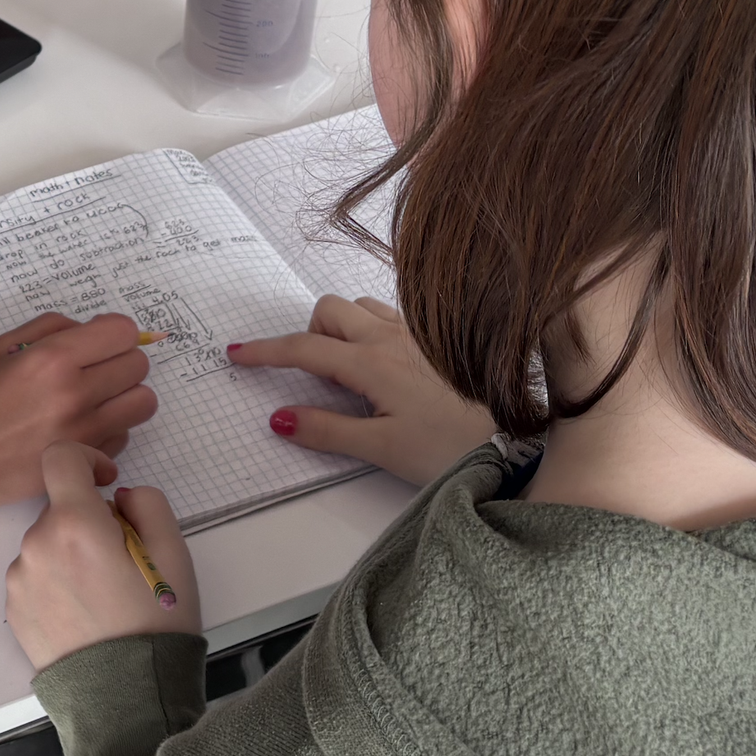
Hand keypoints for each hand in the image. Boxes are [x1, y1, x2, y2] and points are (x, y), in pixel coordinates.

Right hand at [0, 312, 158, 520]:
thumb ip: (50, 329)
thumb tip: (89, 329)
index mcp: (52, 360)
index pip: (122, 331)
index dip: (112, 331)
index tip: (97, 339)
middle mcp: (75, 395)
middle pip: (139, 366)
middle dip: (121, 360)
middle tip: (95, 367)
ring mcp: (84, 434)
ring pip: (143, 404)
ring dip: (125, 396)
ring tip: (96, 398)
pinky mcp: (85, 464)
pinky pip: (124, 437)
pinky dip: (112, 430)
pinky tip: (81, 427)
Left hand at [6, 443, 199, 669]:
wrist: (124, 697)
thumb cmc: (155, 627)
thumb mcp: (174, 554)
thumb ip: (147, 504)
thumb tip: (119, 496)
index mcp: (76, 524)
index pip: (60, 457)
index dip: (86, 459)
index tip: (106, 481)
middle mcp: (37, 545)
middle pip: (59, 508)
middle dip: (88, 521)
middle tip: (122, 561)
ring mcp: (20, 579)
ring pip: (46, 543)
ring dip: (70, 552)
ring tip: (103, 594)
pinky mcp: (14, 609)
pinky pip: (35, 576)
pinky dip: (56, 581)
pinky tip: (84, 611)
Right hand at [228, 295, 496, 483]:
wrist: (519, 441)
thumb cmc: (452, 447)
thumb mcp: (383, 449)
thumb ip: (327, 431)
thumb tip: (280, 417)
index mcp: (371, 364)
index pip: (303, 349)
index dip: (265, 351)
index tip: (237, 353)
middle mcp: (392, 337)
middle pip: (330, 310)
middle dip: (308, 333)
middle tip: (311, 374)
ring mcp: (418, 333)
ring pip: (362, 306)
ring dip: (343, 327)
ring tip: (349, 370)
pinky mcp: (441, 338)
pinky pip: (393, 314)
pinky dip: (374, 327)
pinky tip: (386, 363)